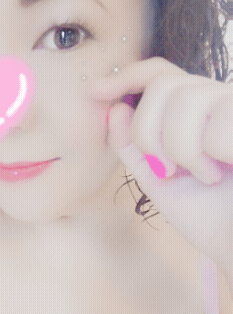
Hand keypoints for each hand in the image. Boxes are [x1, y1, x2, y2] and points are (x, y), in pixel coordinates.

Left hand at [95, 57, 232, 276]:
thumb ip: (132, 145)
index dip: (126, 77)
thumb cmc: (203, 213)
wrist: (231, 238)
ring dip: (181, 148)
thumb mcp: (156, 177)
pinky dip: (210, 153)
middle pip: (163, 85)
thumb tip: (115, 108)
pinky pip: (218, 121)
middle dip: (148, 131)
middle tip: (167, 168)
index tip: (95, 91)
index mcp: (193, 110)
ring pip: (186, 99)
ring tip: (202, 175)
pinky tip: (219, 173)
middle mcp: (216, 99)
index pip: (159, 74)